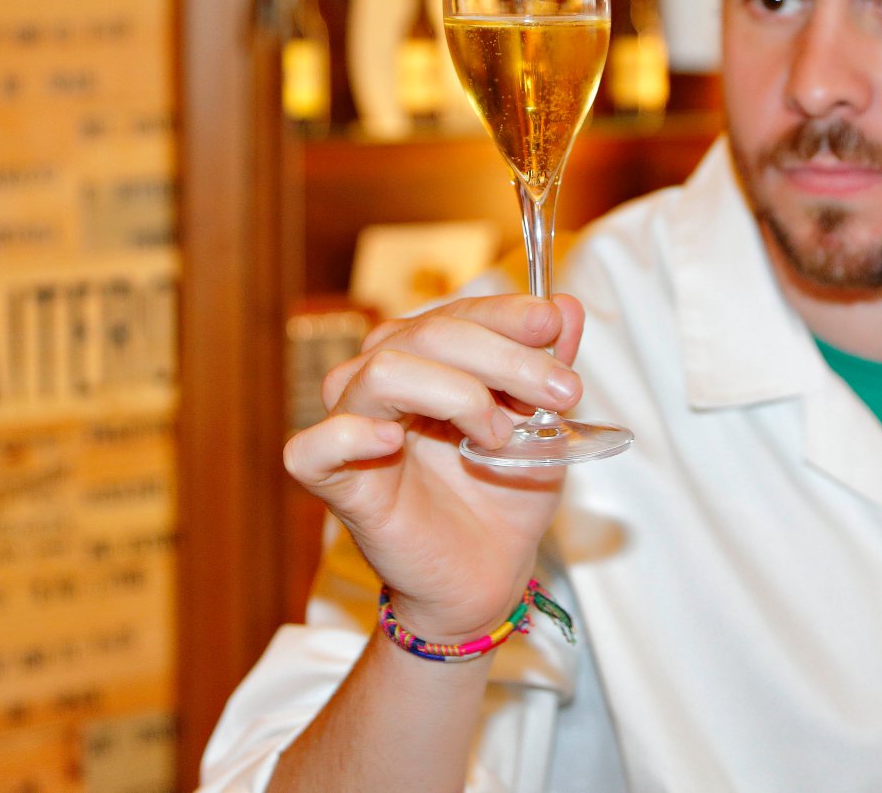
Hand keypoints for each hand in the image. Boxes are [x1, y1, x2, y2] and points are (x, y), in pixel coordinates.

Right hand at [283, 293, 585, 642]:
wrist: (488, 576)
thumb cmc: (504, 496)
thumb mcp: (544, 427)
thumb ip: (548, 368)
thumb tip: (567, 305)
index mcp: (427, 357)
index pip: (459, 311)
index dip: (507, 314)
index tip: (555, 326)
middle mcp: (381, 378)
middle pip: (429, 334)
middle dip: (504, 357)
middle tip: (560, 391)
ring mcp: (353, 427)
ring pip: (383, 371)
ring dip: (455, 392)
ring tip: (500, 434)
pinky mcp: (335, 482)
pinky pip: (314, 447)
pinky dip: (351, 435)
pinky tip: (391, 439)